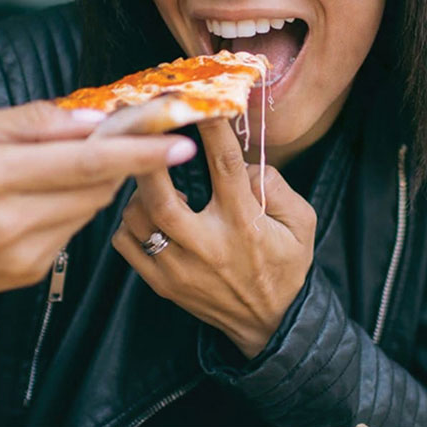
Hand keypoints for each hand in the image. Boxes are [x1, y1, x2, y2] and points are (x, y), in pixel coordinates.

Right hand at [0, 102, 196, 316]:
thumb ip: (33, 122)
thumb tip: (94, 117)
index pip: (87, 163)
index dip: (140, 152)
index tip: (181, 142)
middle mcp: (14, 221)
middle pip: (99, 185)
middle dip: (129, 158)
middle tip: (144, 132)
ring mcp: (25, 255)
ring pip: (92, 206)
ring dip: (100, 178)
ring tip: (76, 158)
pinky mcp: (32, 273)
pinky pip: (75, 228)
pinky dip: (77, 203)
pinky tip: (51, 191)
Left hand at [112, 119, 315, 357]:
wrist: (270, 325)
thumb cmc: (285, 265)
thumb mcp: (301, 222)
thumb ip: (274, 185)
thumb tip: (241, 160)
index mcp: (244, 222)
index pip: (224, 165)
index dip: (210, 129)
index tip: (198, 101)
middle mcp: (208, 244)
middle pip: (160, 196)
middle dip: (145, 159)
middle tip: (140, 130)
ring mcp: (179, 268)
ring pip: (137, 218)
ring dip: (136, 189)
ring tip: (147, 175)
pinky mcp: (162, 284)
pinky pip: (126, 244)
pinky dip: (127, 221)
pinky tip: (143, 211)